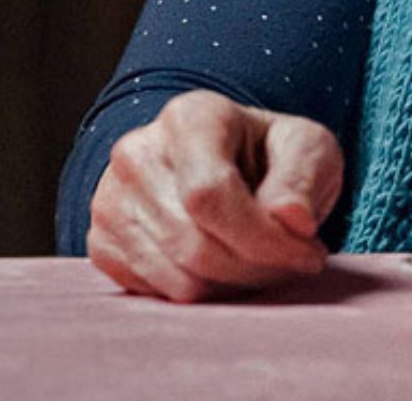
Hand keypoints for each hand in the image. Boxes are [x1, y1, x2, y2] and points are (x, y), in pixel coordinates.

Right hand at [86, 90, 343, 300]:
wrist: (226, 164)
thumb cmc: (271, 155)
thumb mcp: (307, 148)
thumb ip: (304, 177)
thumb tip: (292, 218)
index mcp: (189, 116)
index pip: (210, 194)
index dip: (263, 238)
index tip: (309, 253)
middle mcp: (137, 152)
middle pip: (194, 243)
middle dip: (256, 269)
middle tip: (294, 265)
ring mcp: (110, 198)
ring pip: (177, 277)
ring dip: (234, 286)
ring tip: (264, 265)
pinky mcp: (102, 240)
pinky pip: (155, 293)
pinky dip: (201, 295)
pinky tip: (226, 270)